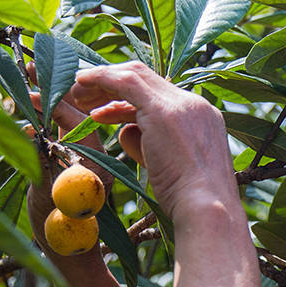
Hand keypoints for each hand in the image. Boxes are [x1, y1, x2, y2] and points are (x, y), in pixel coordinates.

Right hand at [24, 75, 115, 254]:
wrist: (77, 263)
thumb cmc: (59, 240)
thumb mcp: (43, 202)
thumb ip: (39, 168)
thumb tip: (29, 133)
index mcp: (94, 167)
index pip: (77, 121)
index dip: (53, 99)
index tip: (31, 82)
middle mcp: (99, 162)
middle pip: (82, 114)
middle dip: (58, 90)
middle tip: (31, 69)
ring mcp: (95, 165)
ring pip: (80, 124)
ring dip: (58, 102)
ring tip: (33, 84)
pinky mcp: (89, 170)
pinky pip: (78, 136)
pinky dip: (60, 120)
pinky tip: (39, 114)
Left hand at [66, 61, 237, 218]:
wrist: (208, 210)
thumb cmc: (192, 203)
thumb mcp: (171, 169)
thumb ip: (150, 146)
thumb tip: (126, 132)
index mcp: (203, 118)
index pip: (161, 96)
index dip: (128, 100)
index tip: (104, 111)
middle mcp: (195, 105)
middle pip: (147, 80)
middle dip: (113, 84)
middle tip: (86, 96)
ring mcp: (180, 104)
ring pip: (135, 76)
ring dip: (102, 82)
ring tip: (77, 95)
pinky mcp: (162, 110)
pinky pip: (126, 82)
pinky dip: (102, 78)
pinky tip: (81, 82)